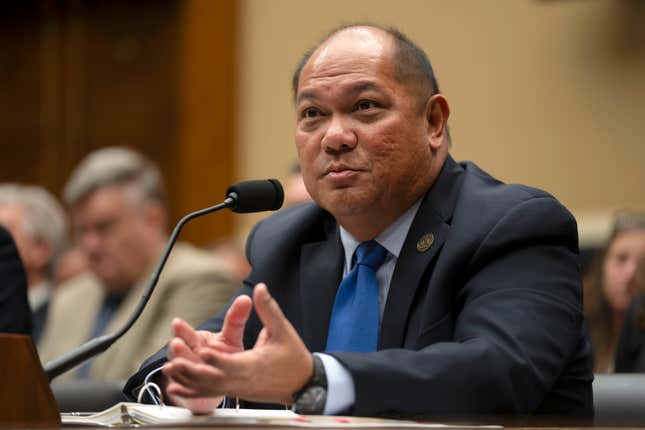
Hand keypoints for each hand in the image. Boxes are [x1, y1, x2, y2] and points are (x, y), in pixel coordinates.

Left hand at [164, 283, 313, 404]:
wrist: (303, 383)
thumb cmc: (294, 357)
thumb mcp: (283, 330)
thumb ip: (269, 309)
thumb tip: (260, 288)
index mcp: (254, 365)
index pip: (231, 364)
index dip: (216, 358)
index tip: (202, 351)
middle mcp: (243, 379)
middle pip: (213, 378)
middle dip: (193, 369)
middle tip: (175, 360)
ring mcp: (238, 388)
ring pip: (208, 387)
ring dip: (188, 379)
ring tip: (170, 369)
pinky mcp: (236, 391)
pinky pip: (210, 392)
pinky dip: (192, 391)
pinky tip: (176, 388)